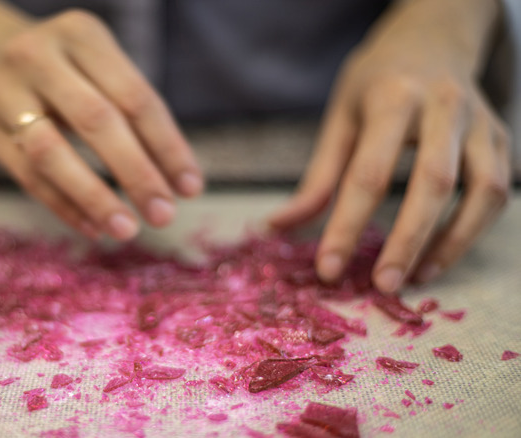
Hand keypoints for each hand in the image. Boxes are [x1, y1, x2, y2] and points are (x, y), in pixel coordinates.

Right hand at [0, 1, 202, 240]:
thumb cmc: (62, 69)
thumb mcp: (96, 66)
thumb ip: (132, 112)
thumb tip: (178, 181)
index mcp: (81, 34)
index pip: (135, 97)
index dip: (167, 146)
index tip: (191, 188)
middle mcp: (38, 56)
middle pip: (97, 120)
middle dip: (136, 173)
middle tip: (163, 214)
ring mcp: (5, 92)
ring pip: (52, 152)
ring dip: (94, 196)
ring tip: (126, 230)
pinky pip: (27, 176)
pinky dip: (63, 205)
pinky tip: (92, 227)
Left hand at [269, 0, 509, 292]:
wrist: (431, 39)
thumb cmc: (375, 84)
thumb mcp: (338, 119)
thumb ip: (317, 177)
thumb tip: (278, 227)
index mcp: (392, 99)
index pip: (368, 174)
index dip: (347, 226)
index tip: (328, 270)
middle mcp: (443, 106)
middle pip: (432, 185)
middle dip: (405, 242)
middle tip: (381, 285)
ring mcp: (479, 122)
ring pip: (479, 192)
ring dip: (449, 244)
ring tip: (414, 279)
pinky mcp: (500, 138)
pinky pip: (496, 193)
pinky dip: (471, 232)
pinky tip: (438, 257)